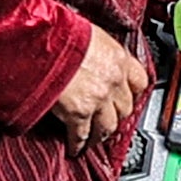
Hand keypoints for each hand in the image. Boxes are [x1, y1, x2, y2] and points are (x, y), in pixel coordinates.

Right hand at [50, 29, 146, 146]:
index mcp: (118, 58)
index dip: (133, 93)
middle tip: (110, 120)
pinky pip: (81, 135)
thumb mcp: (88, 34)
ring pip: (108, 127)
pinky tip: (75, 147)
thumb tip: (92, 56)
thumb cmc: (59, 33)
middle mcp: (113, 80)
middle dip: (117, 116)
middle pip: (125, 108)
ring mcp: (98, 99)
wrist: (41, 42)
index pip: (139, 82)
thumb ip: (96, 50)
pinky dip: (78, 144)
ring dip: (101, 135)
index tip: (128, 98)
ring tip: (94, 139)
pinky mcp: (79, 113)